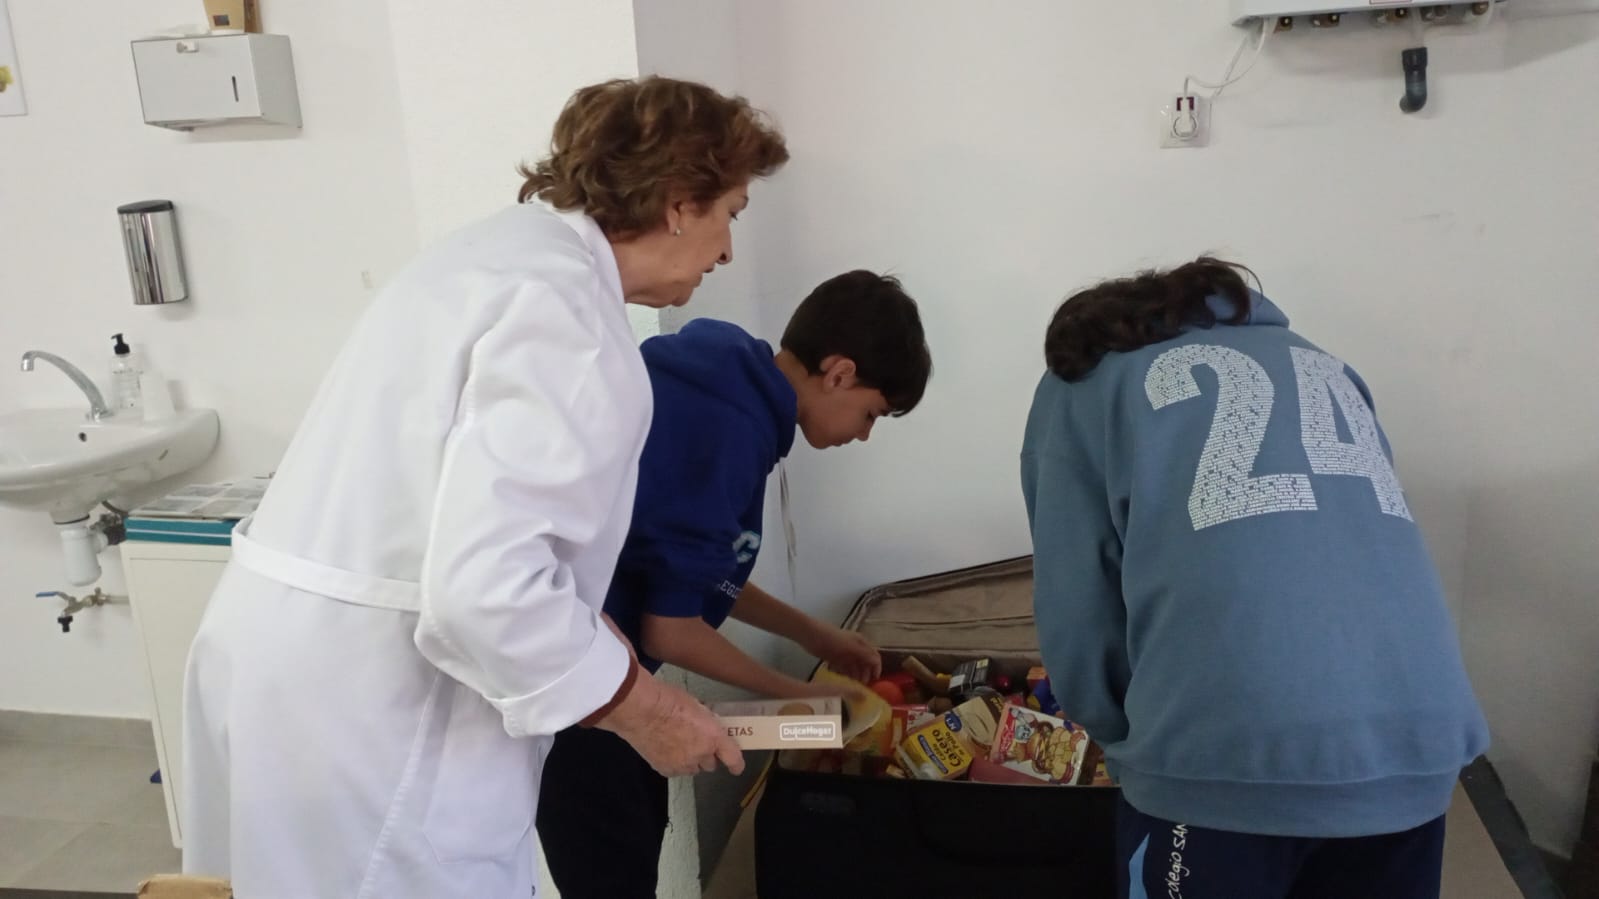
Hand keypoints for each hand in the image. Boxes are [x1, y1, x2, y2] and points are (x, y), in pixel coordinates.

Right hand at [595, 676, 744, 777]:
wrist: (641, 710)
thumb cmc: (668, 699)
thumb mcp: (696, 705)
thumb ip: (705, 721)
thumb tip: (707, 724)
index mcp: (713, 737)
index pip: (733, 758)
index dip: (736, 764)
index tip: (736, 767)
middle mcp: (701, 755)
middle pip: (711, 765)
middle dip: (706, 756)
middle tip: (696, 743)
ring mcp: (682, 765)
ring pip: (692, 769)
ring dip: (690, 761)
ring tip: (677, 745)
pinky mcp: (665, 769)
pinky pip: (674, 770)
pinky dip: (672, 763)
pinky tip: (664, 749)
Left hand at [807, 628, 881, 683]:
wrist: (811, 635)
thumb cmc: (832, 638)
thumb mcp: (850, 647)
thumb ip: (864, 654)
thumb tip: (877, 662)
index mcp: (861, 643)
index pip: (874, 656)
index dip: (876, 668)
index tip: (874, 680)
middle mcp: (855, 649)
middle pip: (865, 664)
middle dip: (865, 674)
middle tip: (861, 686)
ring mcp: (845, 654)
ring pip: (854, 668)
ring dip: (855, 676)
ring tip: (852, 685)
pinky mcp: (835, 659)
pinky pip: (843, 670)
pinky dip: (845, 675)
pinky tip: (843, 681)